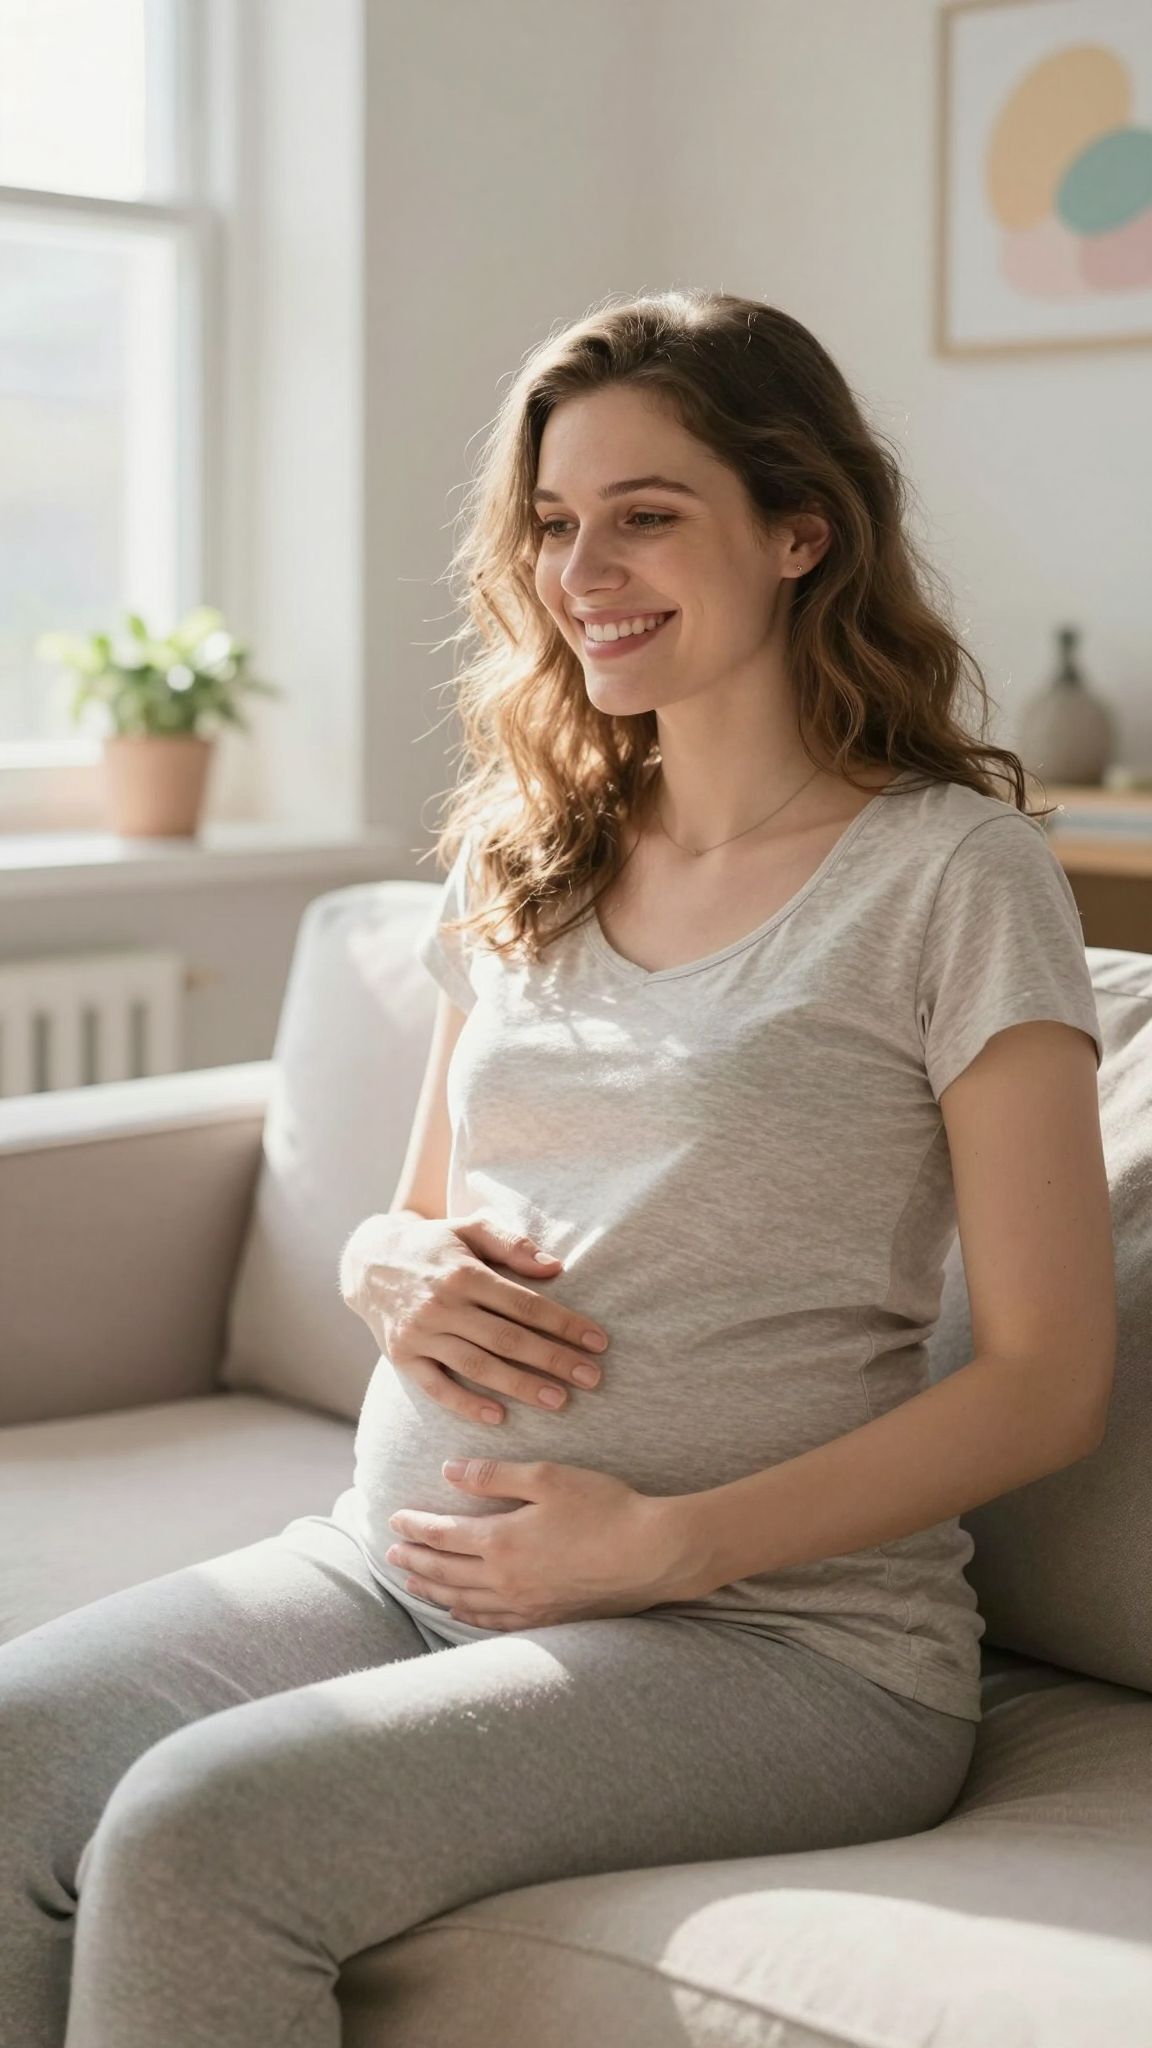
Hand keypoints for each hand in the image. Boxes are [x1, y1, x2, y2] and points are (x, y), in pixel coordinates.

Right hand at [340, 1209, 610, 1425]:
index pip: (525, 1303)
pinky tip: (499, 1417)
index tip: (597, 1342)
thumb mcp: (470, 1228)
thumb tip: (555, 1268)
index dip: (564, 1323)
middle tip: (592, 1378)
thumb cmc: (434, 1245)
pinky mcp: (403, 1357)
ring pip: (477, 1366)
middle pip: (507, 1339)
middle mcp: (443, 1305)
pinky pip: (437, 1387)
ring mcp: (421, 1334)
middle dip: (553, 1360)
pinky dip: (466, 1404)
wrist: (368, 1261)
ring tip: (559, 1401)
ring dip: (520, 1386)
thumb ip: (512, 1244)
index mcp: (464, 1273)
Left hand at [383, 1458, 696, 1629]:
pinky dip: (468, 1615)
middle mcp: (505, 1579)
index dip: (415, 1528)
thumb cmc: (603, 1507)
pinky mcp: (546, 1618)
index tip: (393, 1520)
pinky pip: (493, 1622)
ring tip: (412, 1582)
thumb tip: (448, 1471)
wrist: (651, 1554)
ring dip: (433, 1590)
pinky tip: (460, 1611)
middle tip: (390, 1554)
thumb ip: (494, 1476)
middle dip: (415, 1560)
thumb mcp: (547, 1478)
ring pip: (463, 1600)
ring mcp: (525, 1604)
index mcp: (500, 1541)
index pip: (443, 1535)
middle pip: (445, 1571)